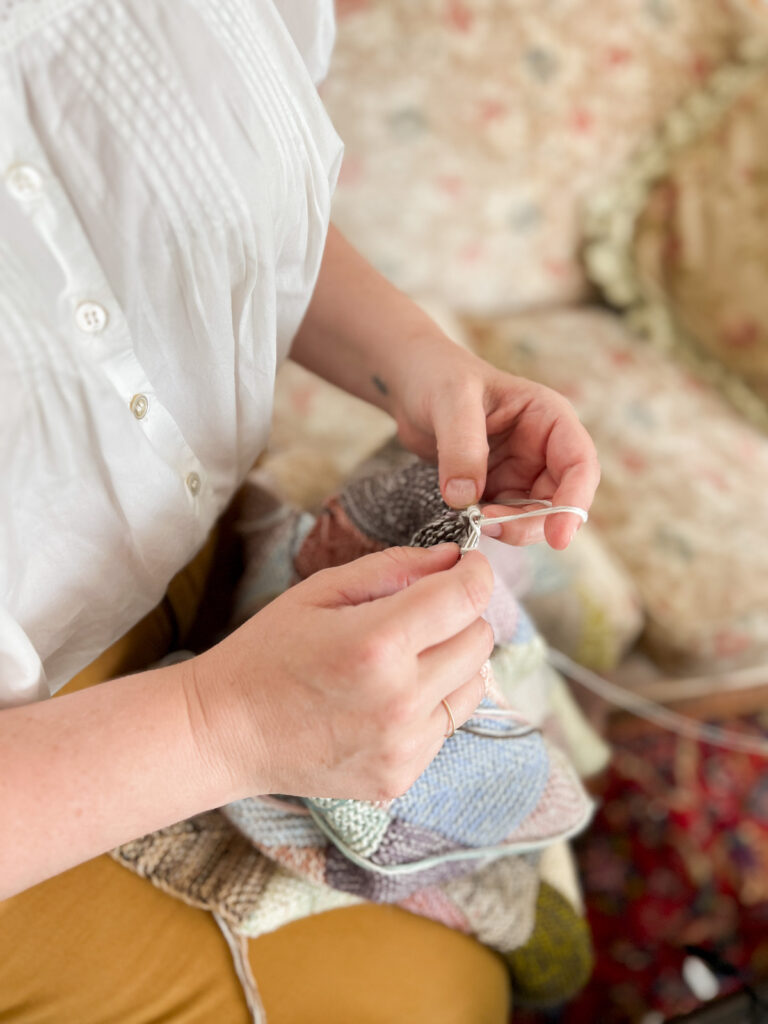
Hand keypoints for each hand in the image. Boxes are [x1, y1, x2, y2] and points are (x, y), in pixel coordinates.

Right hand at [187, 544, 493, 801]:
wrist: (224, 732)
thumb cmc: (266, 651)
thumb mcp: (320, 591)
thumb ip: (393, 568)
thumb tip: (453, 557)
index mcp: (377, 644)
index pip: (466, 598)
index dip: (474, 572)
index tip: (467, 565)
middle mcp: (400, 700)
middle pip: (479, 640)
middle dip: (460, 615)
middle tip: (424, 610)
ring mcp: (403, 746)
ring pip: (473, 686)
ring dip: (452, 662)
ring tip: (405, 658)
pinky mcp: (400, 777)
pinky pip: (447, 727)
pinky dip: (431, 704)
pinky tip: (386, 699)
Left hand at [391, 337, 599, 548]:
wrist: (412, 384)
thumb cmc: (439, 377)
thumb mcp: (451, 401)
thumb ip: (461, 446)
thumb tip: (465, 498)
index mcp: (549, 418)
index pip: (580, 465)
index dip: (574, 503)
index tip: (559, 538)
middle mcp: (542, 448)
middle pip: (559, 500)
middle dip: (532, 523)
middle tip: (491, 528)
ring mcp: (520, 470)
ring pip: (532, 515)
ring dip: (509, 527)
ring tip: (473, 519)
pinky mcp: (496, 487)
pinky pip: (503, 516)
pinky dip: (490, 524)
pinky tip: (465, 515)